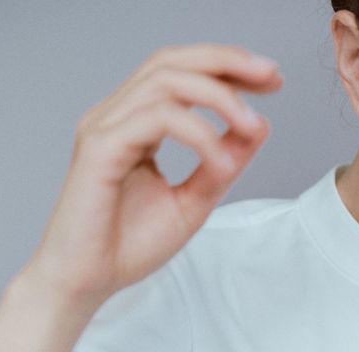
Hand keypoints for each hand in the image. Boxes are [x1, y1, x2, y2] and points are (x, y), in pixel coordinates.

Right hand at [22, 43, 282, 312]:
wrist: (86, 283)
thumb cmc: (126, 247)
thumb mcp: (191, 202)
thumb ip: (221, 165)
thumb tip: (259, 127)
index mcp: (135, 123)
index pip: (181, 75)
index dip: (228, 68)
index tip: (272, 82)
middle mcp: (117, 116)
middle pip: (172, 61)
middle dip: (227, 62)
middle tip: (271, 77)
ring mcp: (105, 128)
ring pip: (166, 82)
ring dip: (218, 97)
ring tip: (252, 127)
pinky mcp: (100, 148)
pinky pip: (156, 120)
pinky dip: (197, 135)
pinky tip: (220, 162)